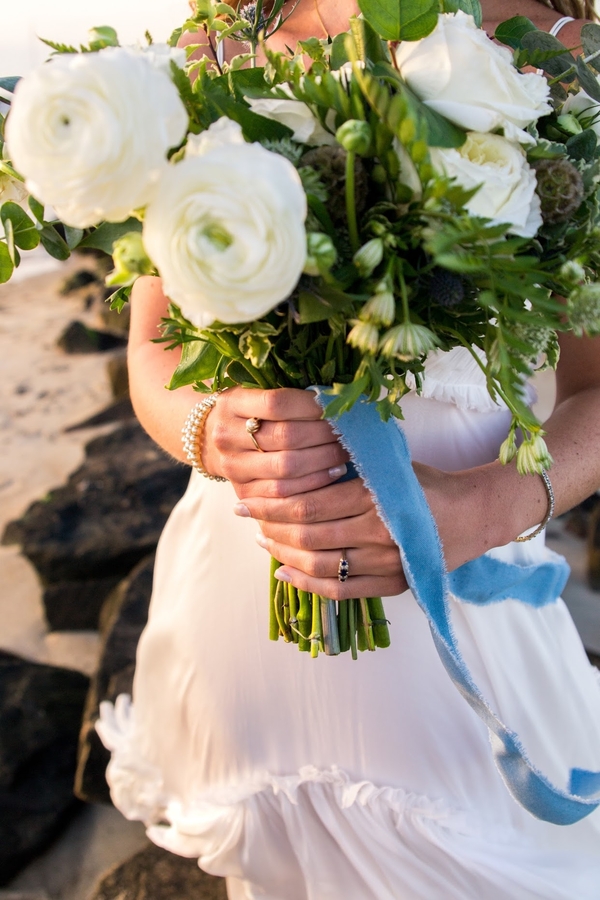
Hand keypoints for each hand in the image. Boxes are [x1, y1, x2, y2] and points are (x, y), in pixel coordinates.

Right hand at [203, 386, 349, 497]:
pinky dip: (314, 483)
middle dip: (324, 434)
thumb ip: (288, 393)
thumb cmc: (247, 410)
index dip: (312, 405)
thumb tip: (336, 396)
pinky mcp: (243, 491)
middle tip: (349, 431)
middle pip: (285, 437)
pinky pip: (284, 493)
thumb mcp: (257, 391)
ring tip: (346, 453)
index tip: (336, 405)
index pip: (277, 402)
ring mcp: (232, 466)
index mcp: (232, 402)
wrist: (209, 438)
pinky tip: (333, 474)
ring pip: (287, 468)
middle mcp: (227, 434)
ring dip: (324, 460)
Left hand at [236, 462, 505, 599]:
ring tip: (262, 541)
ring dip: (283, 554)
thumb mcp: (387, 464)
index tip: (246, 497)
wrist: (474, 515)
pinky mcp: (391, 584)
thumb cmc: (424, 483)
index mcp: (373, 497)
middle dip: (268, 526)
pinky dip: (307, 585)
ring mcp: (385, 564)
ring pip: (319, 565)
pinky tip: (284, 573)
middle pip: (307, 535)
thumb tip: (294, 461)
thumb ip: (346, 464)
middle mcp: (377, 533)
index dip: (271, 503)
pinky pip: (340, 591)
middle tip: (244, 515)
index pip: (308, 503)